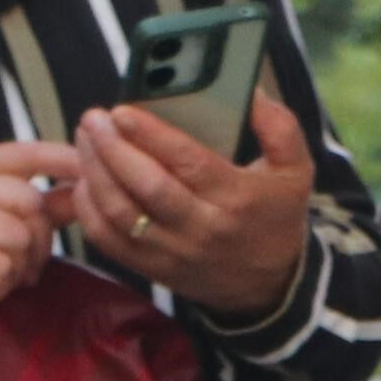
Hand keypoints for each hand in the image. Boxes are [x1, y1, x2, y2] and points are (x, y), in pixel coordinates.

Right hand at [0, 141, 77, 333]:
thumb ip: (34, 204)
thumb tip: (84, 189)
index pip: (21, 153)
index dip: (59, 158)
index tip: (87, 169)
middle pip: (30, 203)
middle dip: (39, 242)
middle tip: (23, 266)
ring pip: (18, 238)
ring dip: (18, 269)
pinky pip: (0, 267)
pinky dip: (0, 286)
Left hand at [73, 81, 319, 322]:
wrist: (269, 286)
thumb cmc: (274, 218)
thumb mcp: (295, 171)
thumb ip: (279, 127)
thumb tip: (249, 94)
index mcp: (238, 199)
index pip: (189, 163)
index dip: (151, 135)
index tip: (122, 111)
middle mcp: (204, 228)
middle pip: (148, 187)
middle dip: (113, 149)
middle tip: (94, 119)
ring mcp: (174, 252)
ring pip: (120, 212)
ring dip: (95, 173)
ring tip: (85, 140)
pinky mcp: (152, 268)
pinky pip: (107, 239)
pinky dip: (88, 208)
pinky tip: (85, 179)